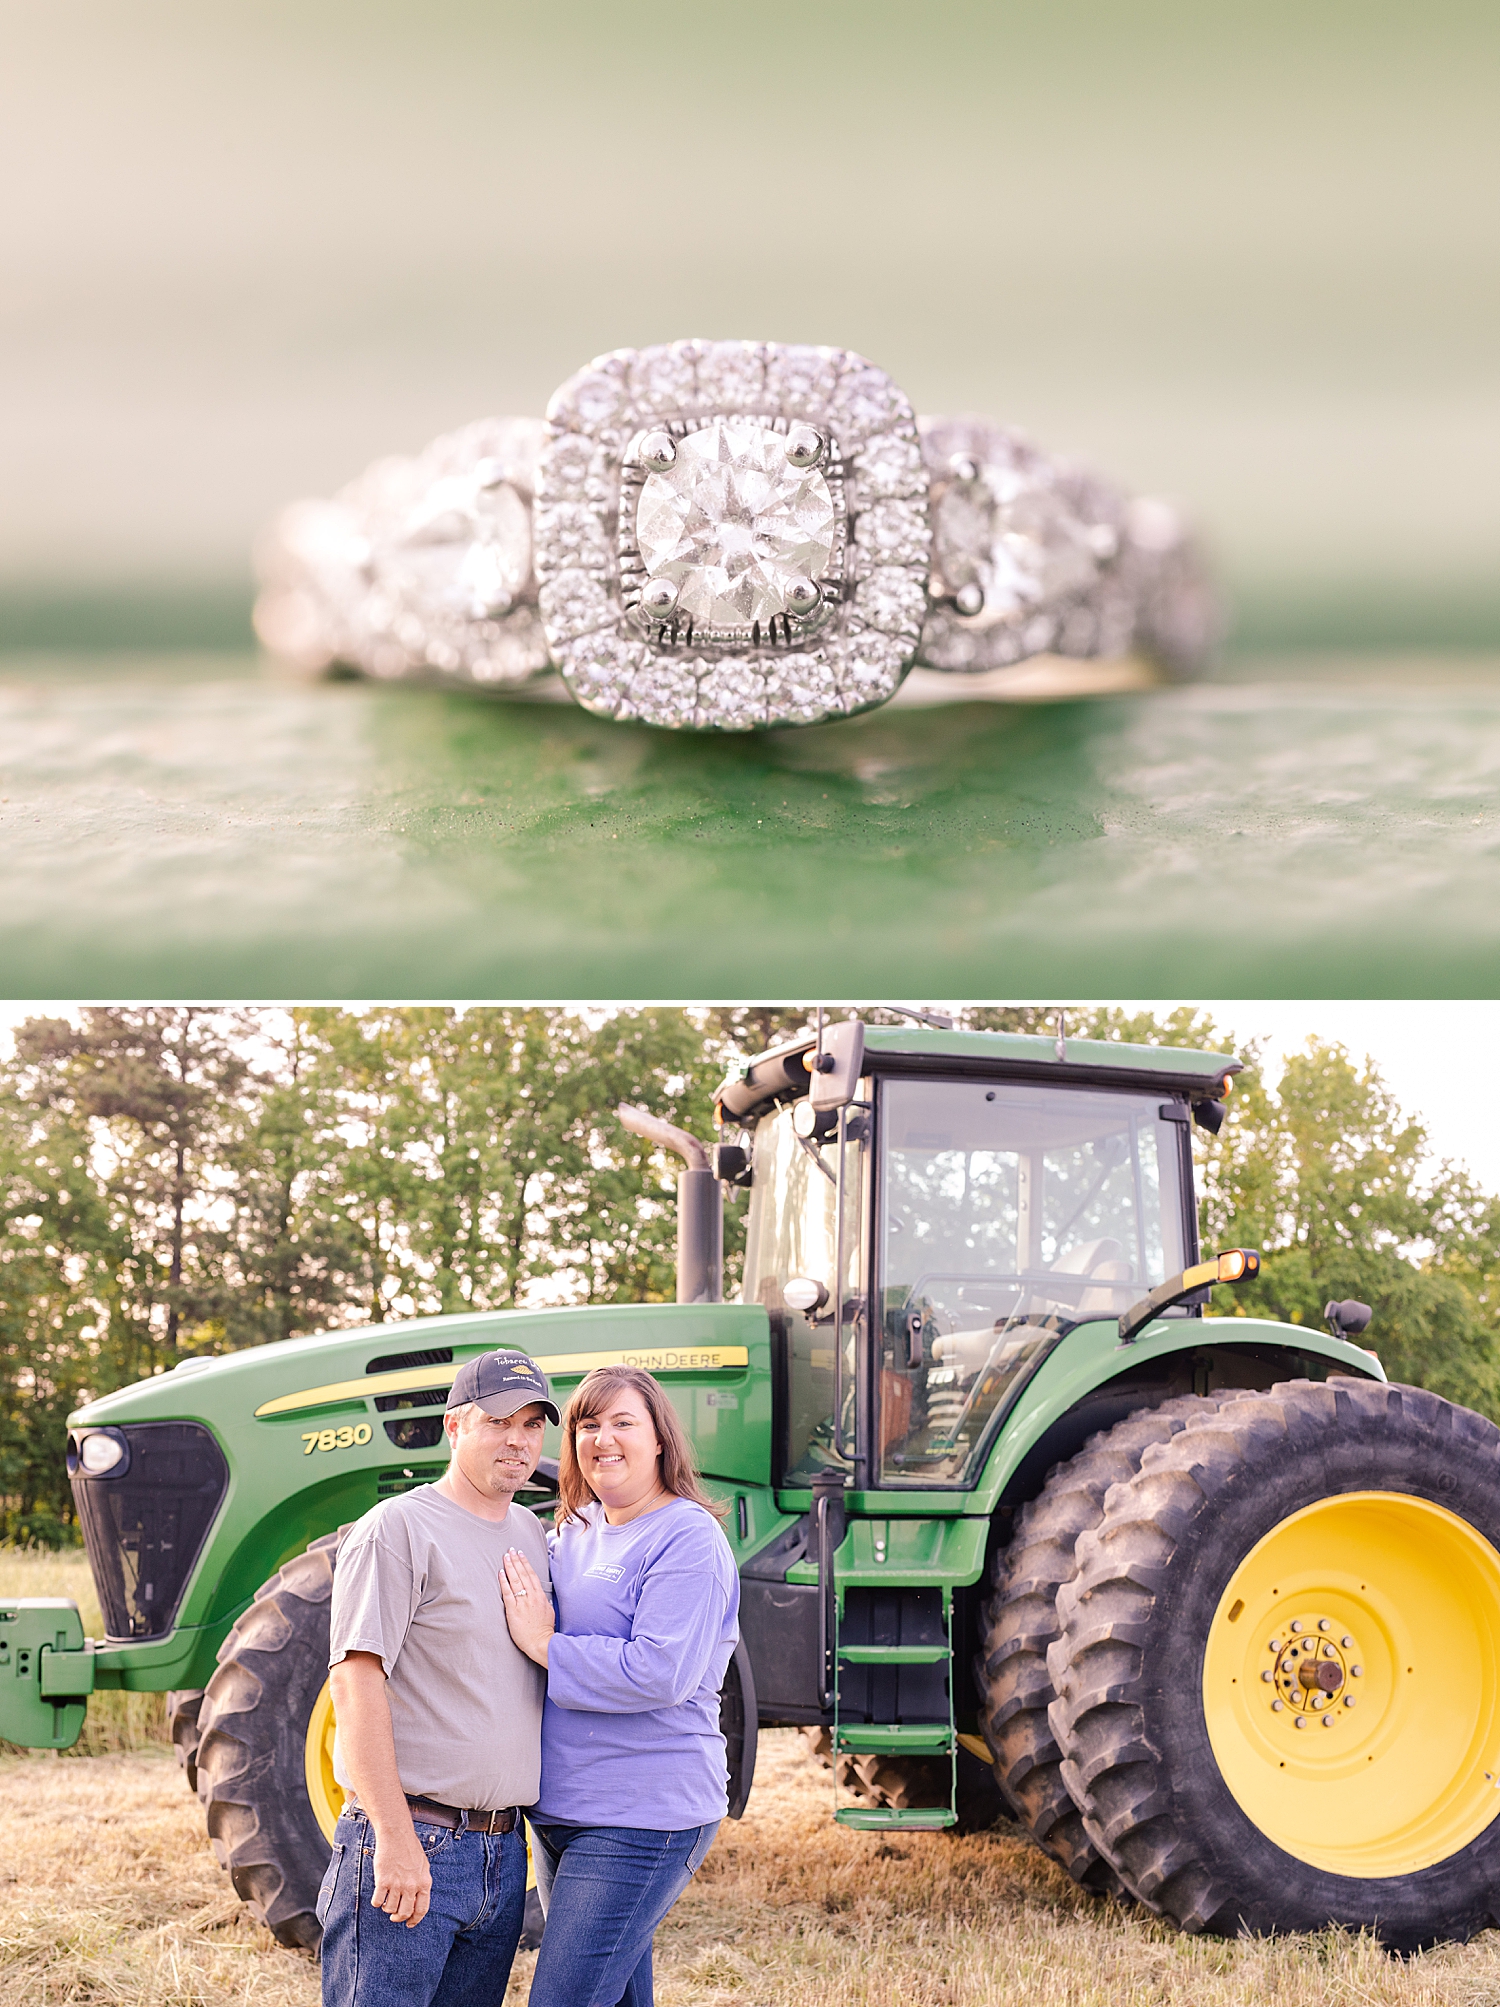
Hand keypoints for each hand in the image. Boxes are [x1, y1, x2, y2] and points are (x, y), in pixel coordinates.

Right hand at [370, 1818, 431, 1927]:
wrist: (397, 1834)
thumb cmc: (410, 1848)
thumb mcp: (423, 1866)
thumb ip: (421, 1883)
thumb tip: (417, 1901)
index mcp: (424, 1882)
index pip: (422, 1909)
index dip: (415, 1919)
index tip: (409, 1924)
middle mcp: (411, 1885)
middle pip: (405, 1913)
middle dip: (398, 1918)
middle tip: (394, 1916)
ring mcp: (397, 1884)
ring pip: (390, 1909)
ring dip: (387, 1908)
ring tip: (387, 1900)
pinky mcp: (383, 1881)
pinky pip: (378, 1902)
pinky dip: (377, 1902)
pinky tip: (378, 1895)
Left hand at [500, 1547, 554, 1666]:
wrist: (541, 1642)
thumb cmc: (545, 1629)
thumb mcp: (548, 1611)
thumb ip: (543, 1601)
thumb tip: (540, 1595)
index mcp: (540, 1596)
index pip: (532, 1575)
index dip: (525, 1563)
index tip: (521, 1554)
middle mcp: (532, 1596)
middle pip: (523, 1574)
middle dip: (516, 1560)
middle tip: (511, 1550)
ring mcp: (523, 1602)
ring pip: (515, 1580)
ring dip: (510, 1567)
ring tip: (505, 1557)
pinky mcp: (513, 1611)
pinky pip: (508, 1593)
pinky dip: (504, 1582)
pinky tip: (501, 1574)